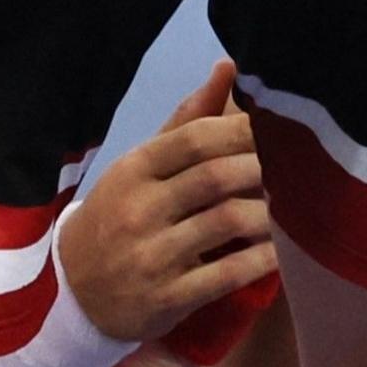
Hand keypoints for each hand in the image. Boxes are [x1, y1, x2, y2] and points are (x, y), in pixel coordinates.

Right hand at [62, 61, 274, 343]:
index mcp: (133, 170)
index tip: (275, 130)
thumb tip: (228, 67)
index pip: (194, 138)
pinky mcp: (167, 299)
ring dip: (269, 214)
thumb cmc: (117, 216)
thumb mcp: (139, 167)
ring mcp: (152, 256)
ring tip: (291, 208)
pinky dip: (262, 261)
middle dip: (262, 169)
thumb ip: (186, 122)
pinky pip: (227, 275)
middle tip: (293, 170)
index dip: (242, 130)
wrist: (72, 291)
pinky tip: (282, 252)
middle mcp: (139, 209)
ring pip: (226, 223)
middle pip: (215, 177)